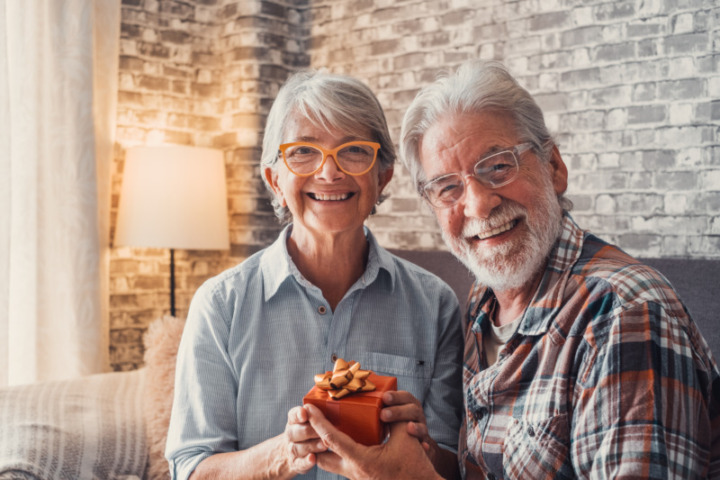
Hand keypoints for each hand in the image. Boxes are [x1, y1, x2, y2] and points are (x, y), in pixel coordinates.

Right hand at [282, 405, 327, 474]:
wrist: (296, 451)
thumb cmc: (310, 431)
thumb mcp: (312, 421)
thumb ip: (320, 415)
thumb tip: (339, 408)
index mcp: (294, 421)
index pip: (293, 415)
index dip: (298, 414)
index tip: (304, 413)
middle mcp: (291, 434)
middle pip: (294, 432)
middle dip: (309, 431)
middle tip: (323, 432)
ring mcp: (292, 449)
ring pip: (297, 448)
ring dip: (311, 446)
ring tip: (324, 445)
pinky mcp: (296, 463)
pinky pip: (299, 463)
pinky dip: (306, 461)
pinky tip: (313, 459)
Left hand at [305, 403, 440, 479]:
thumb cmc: (415, 468)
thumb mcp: (405, 438)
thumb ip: (394, 419)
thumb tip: (384, 403)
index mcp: (361, 461)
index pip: (331, 439)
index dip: (318, 422)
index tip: (308, 408)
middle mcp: (354, 471)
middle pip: (321, 457)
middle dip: (312, 439)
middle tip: (307, 422)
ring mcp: (357, 478)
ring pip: (330, 463)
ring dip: (323, 447)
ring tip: (320, 429)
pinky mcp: (362, 479)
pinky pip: (341, 465)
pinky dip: (335, 452)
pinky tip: (340, 440)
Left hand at [380, 391, 459, 478]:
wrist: (414, 445)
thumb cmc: (395, 425)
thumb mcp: (389, 413)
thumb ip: (381, 405)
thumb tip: (364, 389)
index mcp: (408, 406)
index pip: (405, 397)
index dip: (396, 396)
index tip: (384, 397)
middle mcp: (417, 417)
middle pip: (413, 410)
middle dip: (399, 411)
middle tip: (383, 415)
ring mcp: (422, 431)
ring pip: (422, 427)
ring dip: (415, 427)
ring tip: (409, 427)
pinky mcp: (424, 446)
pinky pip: (427, 446)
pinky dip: (425, 446)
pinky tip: (424, 446)